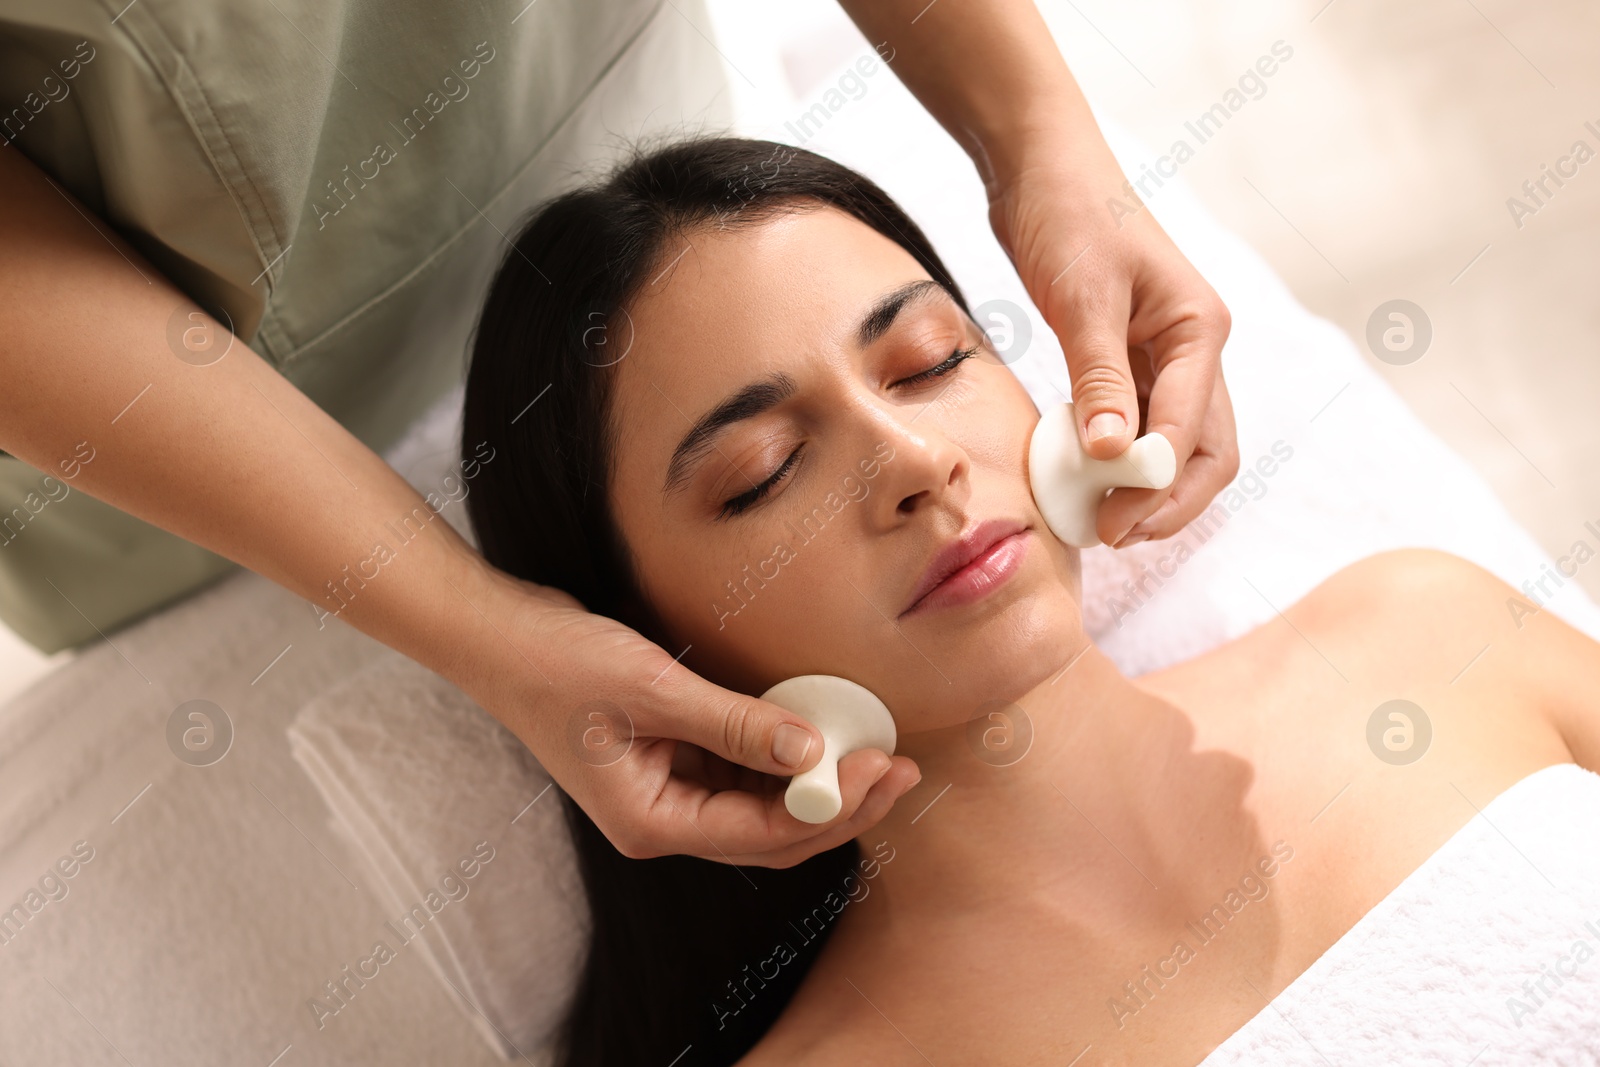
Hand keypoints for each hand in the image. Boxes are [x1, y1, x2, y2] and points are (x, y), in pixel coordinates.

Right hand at [455, 562, 921, 867]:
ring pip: (763, 802)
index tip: (884, 768)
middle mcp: (665, 818)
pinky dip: (785, 754)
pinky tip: (823, 730)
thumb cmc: (559, 664)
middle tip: (903, 769)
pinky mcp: (672, 756)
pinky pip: (743, 768)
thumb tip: (816, 755)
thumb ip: (737, 725)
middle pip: (773, 831)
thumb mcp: (654, 691)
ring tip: (879, 748)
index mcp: (652, 822)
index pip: (764, 835)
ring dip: (819, 781)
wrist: (498, 636)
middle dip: (841, 805)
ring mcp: (668, 789)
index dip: (832, 809)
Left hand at [986, 135, 1239, 548]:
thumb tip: (1116, 456)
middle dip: (1165, 502)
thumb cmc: (1069, 218)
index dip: (1155, 489)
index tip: (1110, 524)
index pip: (1193, 432)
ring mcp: (1165, 355)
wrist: (1040, 169)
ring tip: (1096, 520)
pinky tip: (1082, 480)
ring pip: (1175, 444)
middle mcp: (1195, 348)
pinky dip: (1118, 458)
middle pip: (1203, 451)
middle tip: (1111, 535)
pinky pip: (1138, 424)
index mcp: (1201, 330)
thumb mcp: (1083, 301)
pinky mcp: (1129, 358)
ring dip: (1144, 488)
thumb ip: (1100, 379)